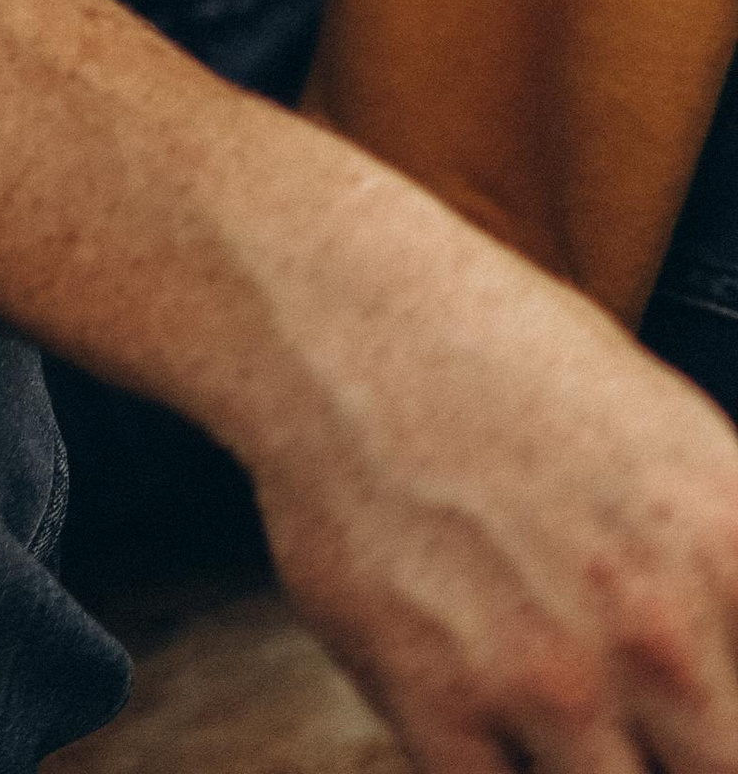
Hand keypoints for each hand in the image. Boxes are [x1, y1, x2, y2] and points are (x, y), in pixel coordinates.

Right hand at [236, 192, 737, 770]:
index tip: (702, 713)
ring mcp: (549, 676)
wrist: (338, 310)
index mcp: (732, 547)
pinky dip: (502, 772)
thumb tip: (732, 653)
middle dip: (681, 751)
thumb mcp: (676, 435)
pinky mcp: (440, 702)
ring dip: (592, 765)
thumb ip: (728, 566)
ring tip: (560, 723)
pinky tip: (491, 724)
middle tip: (639, 723)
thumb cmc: (496, 351)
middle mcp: (660, 629)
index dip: (726, 723)